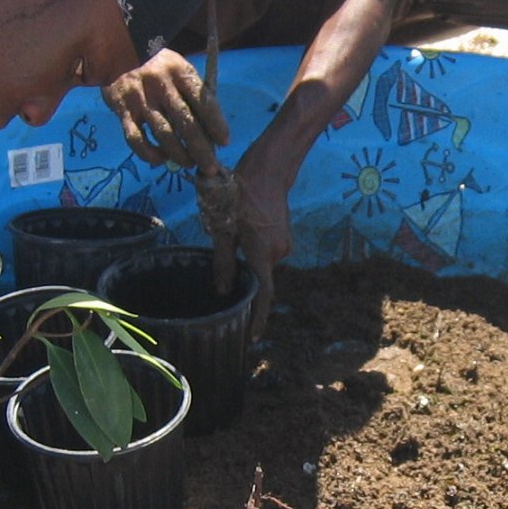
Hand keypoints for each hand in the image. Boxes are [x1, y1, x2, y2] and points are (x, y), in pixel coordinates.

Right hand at [104, 50, 230, 169]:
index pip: (203, 101)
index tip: (225, 142)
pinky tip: (160, 159)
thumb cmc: (157, 64)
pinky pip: (136, 139)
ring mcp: (140, 99)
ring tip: (190, 164)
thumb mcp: (178, 67)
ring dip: (179, 155)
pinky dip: (150, 154)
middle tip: (210, 167)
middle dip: (201, 149)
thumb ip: (193, 93)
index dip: (216, 124)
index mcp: (180, 72)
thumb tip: (210, 129)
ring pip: (164, 134)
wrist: (116, 50)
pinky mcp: (122, 111)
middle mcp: (161, 85)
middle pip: (185, 123)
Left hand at [232, 142, 294, 334]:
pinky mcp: (284, 234)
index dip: (258, 319)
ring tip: (230, 239)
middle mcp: (278, 254)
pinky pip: (266, 251)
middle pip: (259, 277)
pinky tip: (242, 231)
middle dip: (245, 281)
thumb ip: (224, 263)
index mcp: (263, 255)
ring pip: (261, 263)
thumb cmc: (238, 196)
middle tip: (224, 275)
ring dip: (248, 260)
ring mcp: (284, 243)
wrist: (267, 169)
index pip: (263, 297)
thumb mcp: (223, 229)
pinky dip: (254, 250)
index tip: (252, 338)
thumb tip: (224, 292)